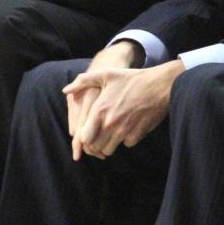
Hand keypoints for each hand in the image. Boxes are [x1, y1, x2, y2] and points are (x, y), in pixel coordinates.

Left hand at [66, 59, 183, 159]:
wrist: (158, 86)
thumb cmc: (131, 79)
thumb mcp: (106, 74)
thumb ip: (83, 81)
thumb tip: (65, 90)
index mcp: (100, 110)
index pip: (85, 137)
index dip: (83, 138)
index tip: (86, 133)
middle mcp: (111, 123)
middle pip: (95, 147)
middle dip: (94, 144)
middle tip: (97, 136)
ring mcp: (124, 131)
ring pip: (109, 150)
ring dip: (107, 144)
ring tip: (109, 134)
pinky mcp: (137, 135)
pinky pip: (126, 145)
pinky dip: (124, 140)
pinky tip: (126, 128)